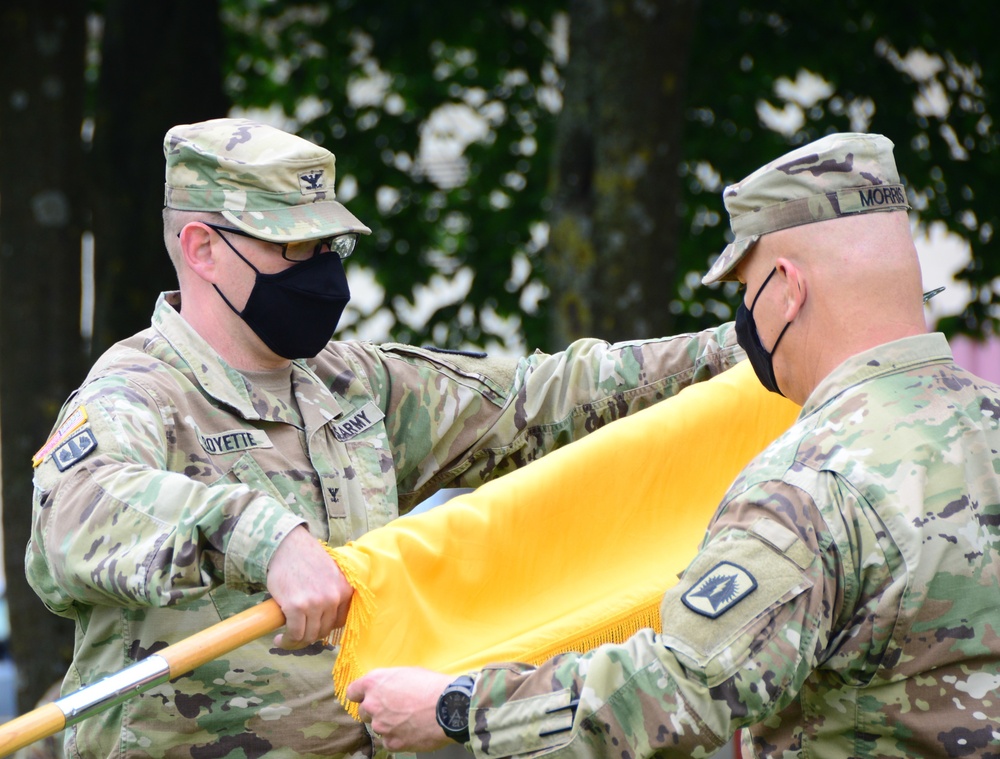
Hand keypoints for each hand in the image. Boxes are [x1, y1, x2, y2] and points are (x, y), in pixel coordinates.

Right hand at [266, 525, 352, 648]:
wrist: (287, 546)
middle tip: (298, 633)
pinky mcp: (296, 607)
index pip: (340, 622)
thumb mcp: (331, 574)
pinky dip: (287, 641)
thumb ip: (333, 593)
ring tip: (287, 638)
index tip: (314, 628)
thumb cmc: (307, 558)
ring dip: (298, 641)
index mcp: (345, 589)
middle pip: (324, 630)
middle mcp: (333, 598)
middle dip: (311, 635)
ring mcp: (315, 603)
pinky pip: (295, 633)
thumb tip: (326, 618)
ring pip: (310, 635)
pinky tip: (280, 639)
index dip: (325, 628)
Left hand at [346, 667, 454, 752]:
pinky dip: (398, 737)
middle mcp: (372, 704)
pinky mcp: (392, 742)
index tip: (367, 697)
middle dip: (376, 710)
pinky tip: (412, 730)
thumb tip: (387, 688)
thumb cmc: (431, 685)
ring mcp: (381, 726)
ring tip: (408, 719)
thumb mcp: (407, 673)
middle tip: (394, 709)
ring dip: (388, 725)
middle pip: (363, 711)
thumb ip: (390, 682)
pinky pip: (389, 741)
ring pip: (378, 727)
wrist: (447, 707)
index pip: (352, 692)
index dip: (360, 695)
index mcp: (374, 683)